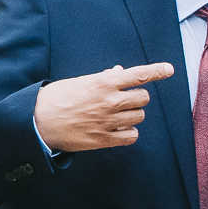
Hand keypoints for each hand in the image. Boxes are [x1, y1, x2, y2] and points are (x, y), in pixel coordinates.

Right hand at [34, 62, 174, 151]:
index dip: (157, 71)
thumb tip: (120, 72)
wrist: (37, 121)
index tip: (170, 69)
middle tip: (124, 99)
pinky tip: (118, 129)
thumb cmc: (58, 97)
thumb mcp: (81, 82)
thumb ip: (104, 78)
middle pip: (144, 98)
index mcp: (103, 83)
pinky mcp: (104, 139)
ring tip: (116, 114)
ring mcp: (108, 121)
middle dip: (137, 98)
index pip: (138, 74)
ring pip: (139, 116)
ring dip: (132, 115)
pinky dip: (129, 132)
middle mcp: (109, 101)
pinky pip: (132, 136)